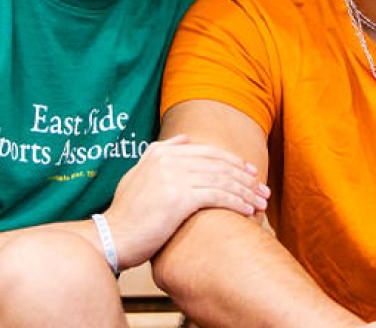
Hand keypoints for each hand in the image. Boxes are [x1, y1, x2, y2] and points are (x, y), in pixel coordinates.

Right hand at [104, 134, 269, 269]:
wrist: (111, 239)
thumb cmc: (126, 214)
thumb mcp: (137, 175)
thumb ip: (159, 153)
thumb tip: (184, 138)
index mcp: (161, 152)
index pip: (209, 153)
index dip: (234, 162)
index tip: (251, 173)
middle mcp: (169, 159)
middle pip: (220, 165)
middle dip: (246, 178)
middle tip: (263, 189)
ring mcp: (174, 177)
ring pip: (222, 180)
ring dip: (246, 192)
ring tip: (261, 203)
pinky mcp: (179, 197)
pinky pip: (218, 196)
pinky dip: (237, 203)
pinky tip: (248, 212)